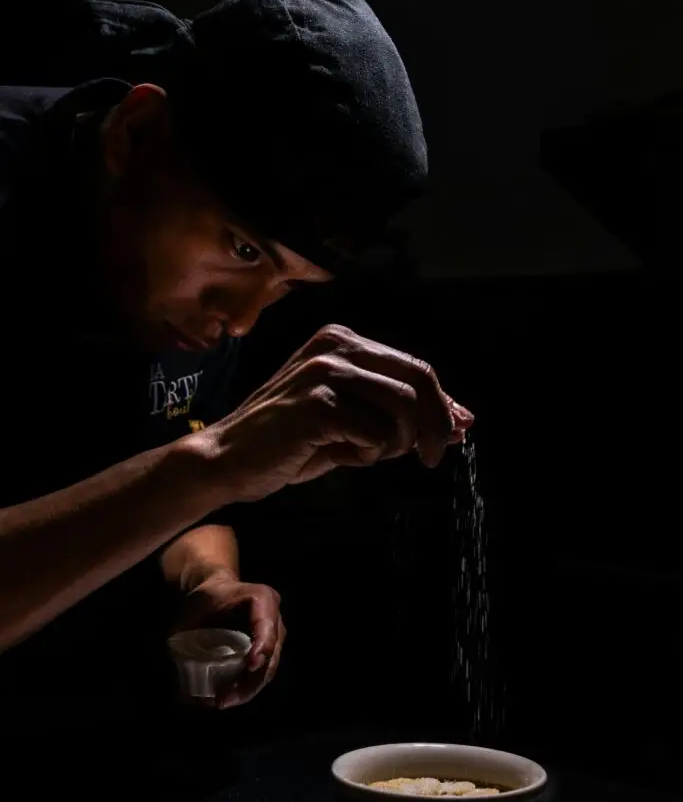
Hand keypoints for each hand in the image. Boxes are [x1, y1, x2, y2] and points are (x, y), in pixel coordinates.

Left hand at [175, 569, 284, 708]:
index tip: (250, 665)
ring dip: (246, 691)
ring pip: (267, 670)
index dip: (263, 645)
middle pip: (271, 655)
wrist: (215, 593)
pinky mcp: (266, 653)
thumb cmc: (205, 598)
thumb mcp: (194, 606)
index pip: (267, 625)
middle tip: (225, 698)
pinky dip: (244, 689)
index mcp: (262, 598)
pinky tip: (223, 698)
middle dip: (250, 681)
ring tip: (221, 702)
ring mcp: (274, 638)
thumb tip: (172, 667)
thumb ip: (183, 630)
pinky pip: (261, 674)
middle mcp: (274, 619)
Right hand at [197, 324, 473, 503]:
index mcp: (341, 341)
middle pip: (419, 380)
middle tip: (434, 458)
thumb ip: (396, 414)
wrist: (228, 460)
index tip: (459, 430)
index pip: (414, 367)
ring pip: (403, 408)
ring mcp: (325, 372)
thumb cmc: (287, 442)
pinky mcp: (318, 404)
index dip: (443, 402)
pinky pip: (375, 434)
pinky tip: (342, 455)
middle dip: (437, 424)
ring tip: (367, 454)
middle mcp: (335, 347)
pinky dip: (369, 454)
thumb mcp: (349, 420)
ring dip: (397, 443)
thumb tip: (460, 420)